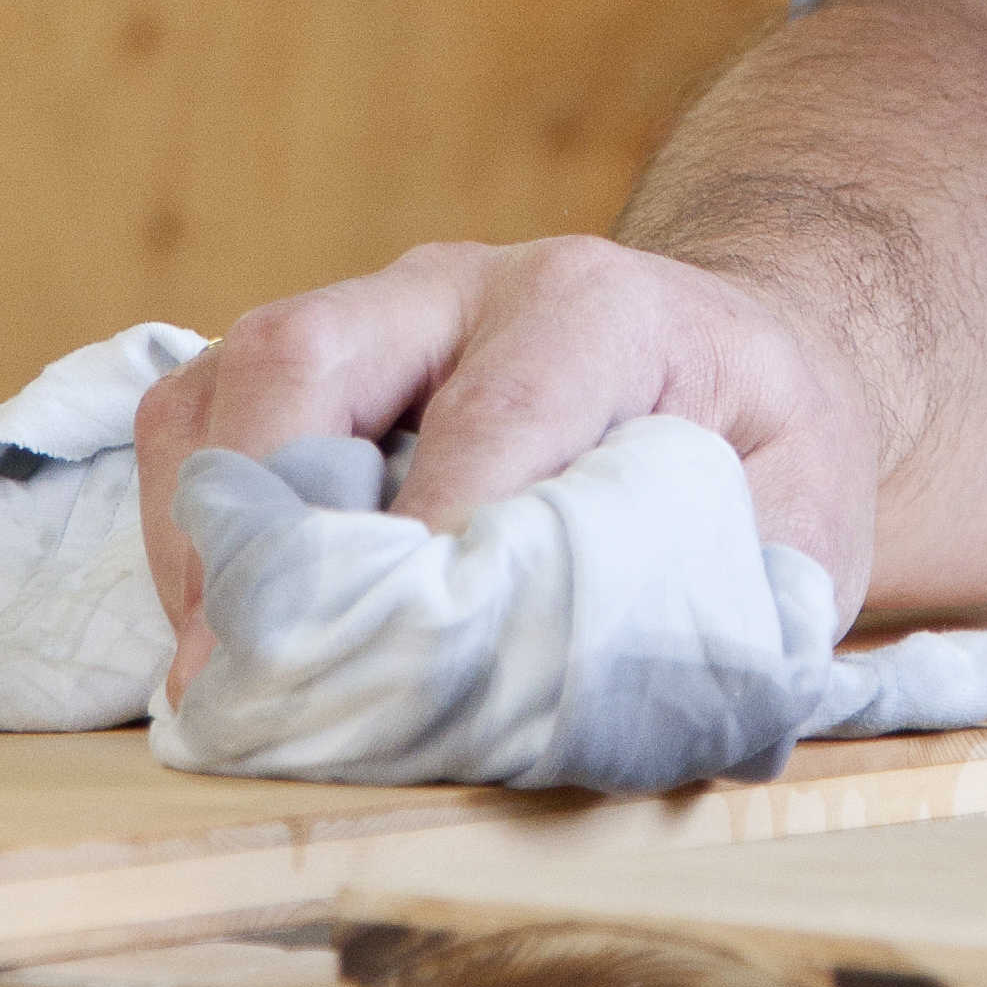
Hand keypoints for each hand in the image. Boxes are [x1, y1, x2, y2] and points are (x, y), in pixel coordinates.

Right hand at [131, 231, 879, 691]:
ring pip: (229, 376)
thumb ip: (722, 600)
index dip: (433, 534)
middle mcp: (464, 283)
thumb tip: (617, 703)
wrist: (732, 364)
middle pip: (309, 353)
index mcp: (599, 307)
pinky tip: (223, 626)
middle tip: (253, 677)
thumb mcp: (796, 522)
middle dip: (267, 518)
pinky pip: (200, 410)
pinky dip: (189, 521)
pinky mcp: (312, 357)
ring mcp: (371, 313)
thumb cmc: (762, 455)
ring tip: (217, 672)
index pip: (494, 411)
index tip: (399, 662)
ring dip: (205, 529)